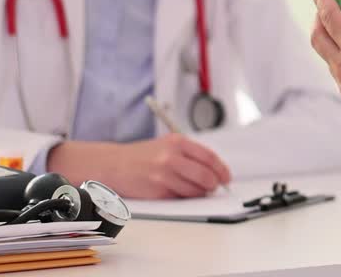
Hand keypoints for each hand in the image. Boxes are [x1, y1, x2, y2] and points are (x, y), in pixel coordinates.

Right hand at [46, 134, 232, 198]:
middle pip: (205, 175)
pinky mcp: (157, 191)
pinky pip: (180, 198)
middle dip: (214, 184)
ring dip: (200, 193)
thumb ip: (189, 154)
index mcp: (177, 142)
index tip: (226, 178)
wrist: (114, 164)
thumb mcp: (166, 145)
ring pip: (195, 190)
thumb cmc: (143, 156)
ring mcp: (163, 175)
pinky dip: (185, 198)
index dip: (221, 169)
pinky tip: (181, 193)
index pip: (208, 157)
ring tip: (197, 190)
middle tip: (214, 187)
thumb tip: (215, 170)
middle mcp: (171, 157)